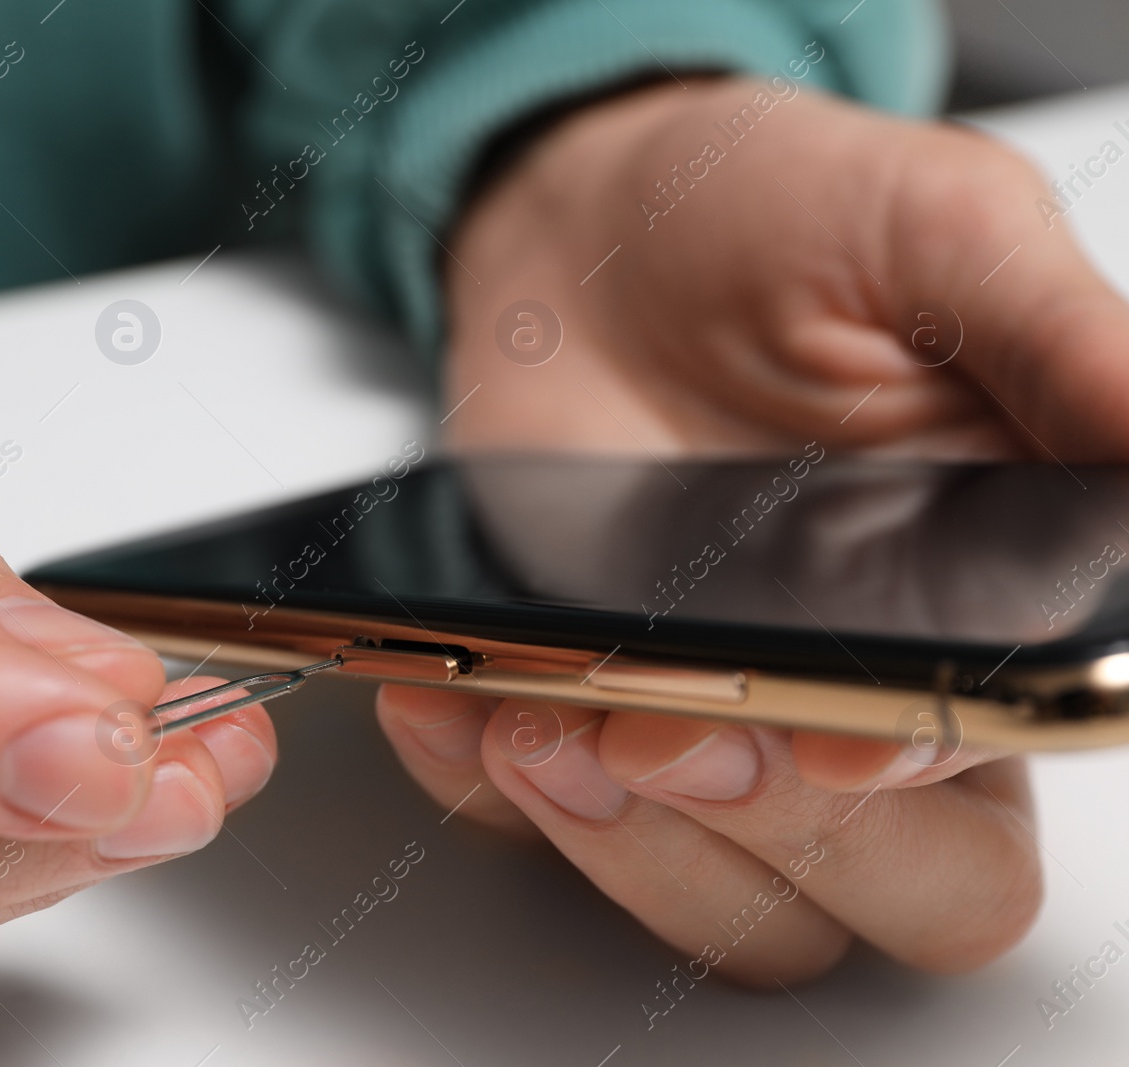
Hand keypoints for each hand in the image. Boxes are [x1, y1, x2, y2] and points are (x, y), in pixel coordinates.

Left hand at [376, 77, 1125, 982]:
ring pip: (705, 903)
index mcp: (982, 609)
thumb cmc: (779, 221)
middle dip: (769, 846)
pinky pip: (523, 825)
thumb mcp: (940, 233)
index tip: (828, 749)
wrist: (597, 221)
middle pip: (877, 898)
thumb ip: (1061, 345)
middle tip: (669, 737)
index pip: (990, 782)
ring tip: (538, 720)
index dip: (919, 803)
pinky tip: (450, 700)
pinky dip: (478, 788)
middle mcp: (855, 698)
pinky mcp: (569, 708)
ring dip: (617, 843)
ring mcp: (704, 719)